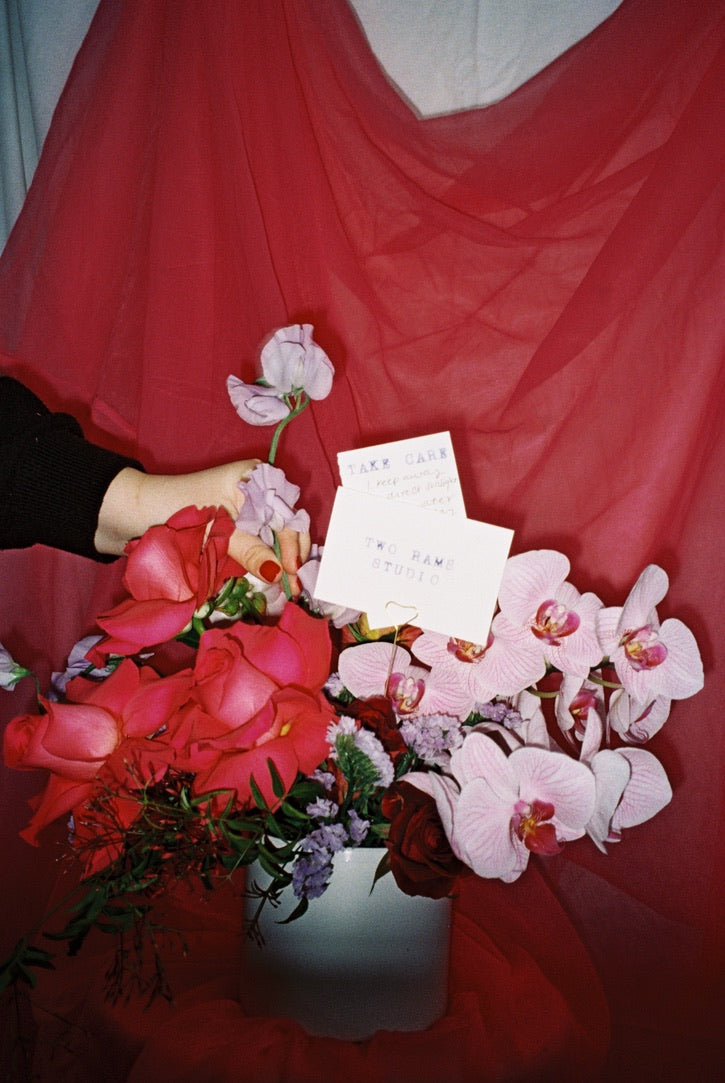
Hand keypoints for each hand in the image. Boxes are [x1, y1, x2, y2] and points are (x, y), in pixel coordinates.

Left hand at [94, 463, 309, 591]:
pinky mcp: (239, 522)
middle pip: (286, 524)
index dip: (293, 545)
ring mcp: (249, 505)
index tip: (292, 573)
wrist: (137, 512)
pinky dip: (267, 557)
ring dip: (282, 559)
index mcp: (255, 477)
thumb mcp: (217, 531)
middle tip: (294, 585)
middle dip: (292, 554)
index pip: (287, 514)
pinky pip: (262, 539)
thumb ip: (250, 550)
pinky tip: (273, 575)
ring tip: (288, 585)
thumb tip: (279, 574)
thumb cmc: (176, 510)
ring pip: (277, 534)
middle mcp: (257, 488)